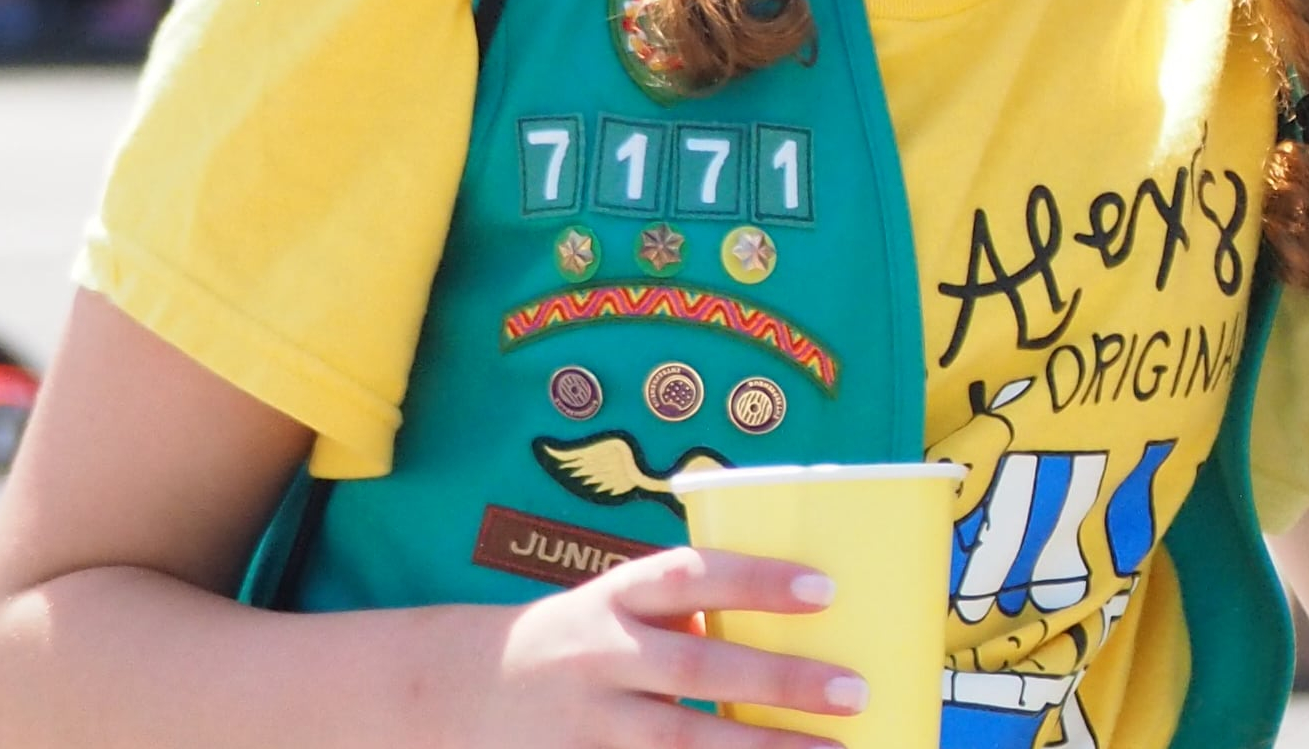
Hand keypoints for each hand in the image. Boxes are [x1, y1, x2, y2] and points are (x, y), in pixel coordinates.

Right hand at [460, 545, 862, 747]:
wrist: (455, 690)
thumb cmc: (575, 641)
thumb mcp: (617, 606)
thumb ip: (686, 612)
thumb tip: (788, 630)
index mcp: (615, 598)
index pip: (691, 576)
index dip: (757, 580)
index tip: (827, 592)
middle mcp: (598, 656)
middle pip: (695, 667)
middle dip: (777, 681)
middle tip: (854, 691)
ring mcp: (584, 723)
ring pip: (677, 740)